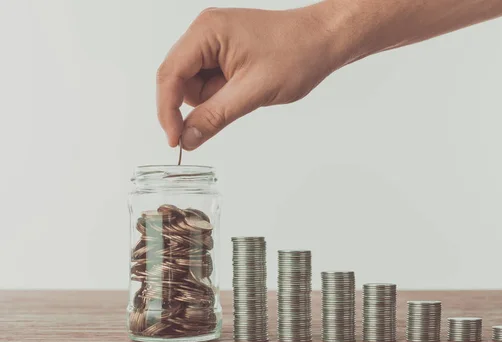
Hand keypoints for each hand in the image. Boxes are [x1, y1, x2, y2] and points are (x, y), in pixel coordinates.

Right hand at [157, 6, 339, 149]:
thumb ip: (215, 117)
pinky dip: (223, 93)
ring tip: (246, 93)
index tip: (174, 140)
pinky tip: (245, 89)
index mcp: (207, 32)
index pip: (169, 75)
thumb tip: (187, 139)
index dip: (168, 111)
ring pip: (194, 84)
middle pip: (178, 80)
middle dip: (199, 103)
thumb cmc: (296, 54)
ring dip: (214, 99)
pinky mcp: (225, 51)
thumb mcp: (253, 92)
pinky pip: (210, 80)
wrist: (323, 41)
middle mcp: (205, 32)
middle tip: (228, 111)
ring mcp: (214, 41)